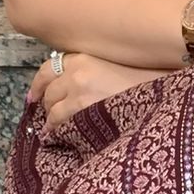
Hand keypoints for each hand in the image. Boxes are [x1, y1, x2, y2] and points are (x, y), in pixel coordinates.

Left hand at [25, 51, 167, 132]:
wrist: (159, 98)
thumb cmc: (145, 84)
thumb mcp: (115, 66)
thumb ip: (92, 70)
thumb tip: (70, 87)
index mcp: (85, 56)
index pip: (49, 67)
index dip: (39, 84)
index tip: (34, 95)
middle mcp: (78, 70)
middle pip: (49, 90)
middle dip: (47, 104)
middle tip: (51, 115)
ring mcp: (79, 90)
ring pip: (51, 108)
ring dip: (51, 120)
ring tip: (54, 130)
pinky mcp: (82, 110)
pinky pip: (59, 122)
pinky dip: (55, 130)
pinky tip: (56, 137)